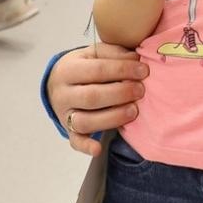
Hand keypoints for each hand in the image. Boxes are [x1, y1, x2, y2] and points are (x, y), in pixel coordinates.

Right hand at [49, 41, 148, 156]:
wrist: (58, 83)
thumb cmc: (84, 66)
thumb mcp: (94, 53)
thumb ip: (113, 53)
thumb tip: (135, 58)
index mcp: (68, 69)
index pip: (98, 70)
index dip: (123, 70)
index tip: (144, 70)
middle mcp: (63, 93)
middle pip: (92, 97)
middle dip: (121, 94)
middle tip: (141, 91)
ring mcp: (64, 114)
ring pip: (85, 121)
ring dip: (112, 118)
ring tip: (134, 111)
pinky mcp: (68, 130)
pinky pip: (75, 141)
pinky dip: (86, 147)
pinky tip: (98, 148)